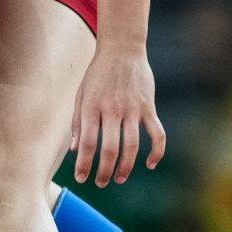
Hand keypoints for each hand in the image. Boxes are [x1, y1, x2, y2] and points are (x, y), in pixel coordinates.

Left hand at [71, 48, 165, 186]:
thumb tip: (74, 150)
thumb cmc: (97, 74)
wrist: (122, 49)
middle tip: (100, 182)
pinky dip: (156, 152)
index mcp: (92, 107)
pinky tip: (149, 164)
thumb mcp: (80, 94)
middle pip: (110, 149)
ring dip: (126, 167)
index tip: (80, 177)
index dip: (83, 164)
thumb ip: (76, 122)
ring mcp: (133, 109)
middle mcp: (112, 109)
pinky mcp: (149, 107)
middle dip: (104, 171)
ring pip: (132, 146)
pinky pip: (157, 134)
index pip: (86, 143)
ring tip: (118, 178)